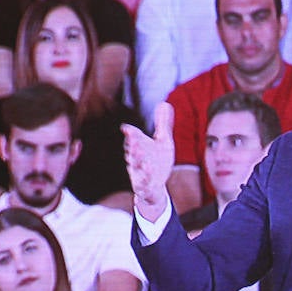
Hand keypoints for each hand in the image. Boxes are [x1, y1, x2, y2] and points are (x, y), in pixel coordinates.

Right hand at [123, 103, 175, 220]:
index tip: (126, 129)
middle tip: (133, 140)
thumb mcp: (163, 141)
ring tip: (140, 156)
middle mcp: (137, 159)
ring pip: (136, 167)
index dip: (131, 134)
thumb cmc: (158, 161)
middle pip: (133, 151)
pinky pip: (144, 183)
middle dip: (133, 146)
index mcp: (140, 146)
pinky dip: (145, 180)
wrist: (154, 187)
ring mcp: (140, 173)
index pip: (134, 138)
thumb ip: (163, 124)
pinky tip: (149, 177)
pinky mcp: (144, 185)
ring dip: (138, 162)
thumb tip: (165, 103)